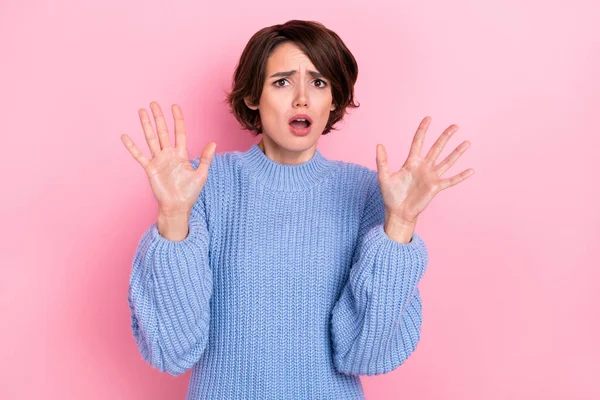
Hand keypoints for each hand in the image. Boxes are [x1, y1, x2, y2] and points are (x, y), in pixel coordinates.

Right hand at [120, 101, 216, 215]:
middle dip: (158, 117)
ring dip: (146, 125)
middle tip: (153, 103)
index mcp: (181, 154)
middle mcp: (169, 154)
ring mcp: (158, 161)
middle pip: (163, 131)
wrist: (178, 207)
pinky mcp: (150, 169)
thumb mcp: (201, 174)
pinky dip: (132, 147)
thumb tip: (213, 143)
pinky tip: (125, 136)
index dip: (177, 119)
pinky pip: (139, 156)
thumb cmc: (190, 193)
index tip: (174, 106)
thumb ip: (206, 158)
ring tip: (141, 111)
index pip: (179, 132)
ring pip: (151, 139)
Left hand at [375, 116, 473, 223]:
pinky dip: (461, 176)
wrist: (398, 212)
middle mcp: (423, 167)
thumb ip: (382, 161)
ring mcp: (431, 177)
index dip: (423, 130)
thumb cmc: (390, 195)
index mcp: (411, 162)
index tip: (428, 118)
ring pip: (447, 161)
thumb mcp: (383, 177)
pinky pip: (451, 181)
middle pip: (436, 148)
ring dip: (457, 152)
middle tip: (455, 126)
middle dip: (445, 137)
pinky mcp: (436, 187)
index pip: (418, 142)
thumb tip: (379, 145)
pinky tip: (471, 170)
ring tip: (467, 142)